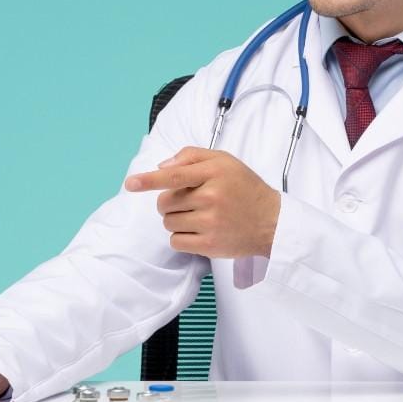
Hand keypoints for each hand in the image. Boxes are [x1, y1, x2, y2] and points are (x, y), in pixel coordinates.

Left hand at [124, 147, 280, 257]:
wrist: (271, 222)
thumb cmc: (244, 188)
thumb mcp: (224, 161)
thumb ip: (192, 156)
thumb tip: (161, 167)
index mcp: (214, 172)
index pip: (175, 176)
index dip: (149, 180)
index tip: (131, 184)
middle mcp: (211, 197)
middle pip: (165, 201)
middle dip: (170, 202)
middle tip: (191, 201)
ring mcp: (210, 223)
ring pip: (168, 222)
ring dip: (176, 219)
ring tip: (199, 216)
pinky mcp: (209, 245)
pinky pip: (176, 241)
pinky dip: (182, 237)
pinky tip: (199, 231)